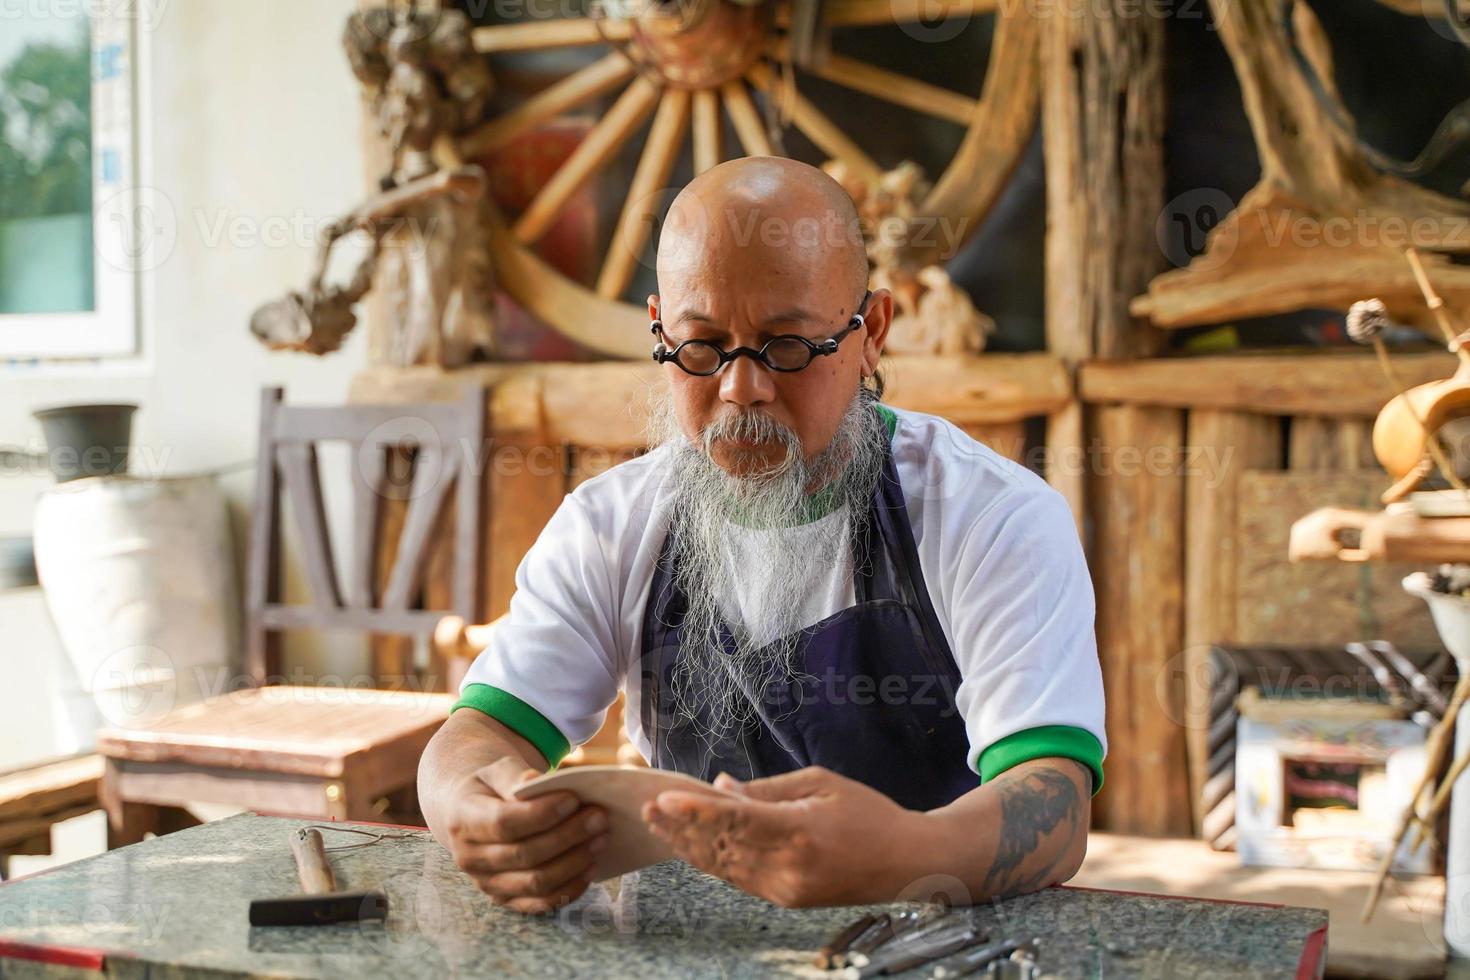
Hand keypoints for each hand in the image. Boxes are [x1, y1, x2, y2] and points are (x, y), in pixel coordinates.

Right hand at [443, 756, 608, 913]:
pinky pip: (541, 903)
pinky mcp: (506, 899)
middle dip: (568, 836)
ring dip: (574, 862)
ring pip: (536, 882)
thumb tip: (537, 782)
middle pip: (525, 854)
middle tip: (599, 817)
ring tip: (600, 838)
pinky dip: (570, 888)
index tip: (574, 799)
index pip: (503, 823)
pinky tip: (590, 866)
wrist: (470, 815)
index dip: (541, 814)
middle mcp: (470, 858)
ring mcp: (487, 883)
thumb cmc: (490, 788)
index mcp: (463, 820)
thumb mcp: (495, 771)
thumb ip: (514, 776)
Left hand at [641, 766, 927, 907]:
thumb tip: (721, 787)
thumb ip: (767, 790)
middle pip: (721, 847)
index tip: (665, 797)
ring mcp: (785, 890)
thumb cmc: (869, 814)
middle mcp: (788, 868)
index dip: (696, 810)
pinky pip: (739, 879)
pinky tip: (691, 845)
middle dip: (681, 827)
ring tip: (659, 824)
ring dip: (689, 846)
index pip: (736, 821)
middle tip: (647, 807)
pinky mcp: (786, 900)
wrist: (907, 864)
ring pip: (724, 867)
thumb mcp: (821, 784)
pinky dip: (712, 861)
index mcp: (800, 832)